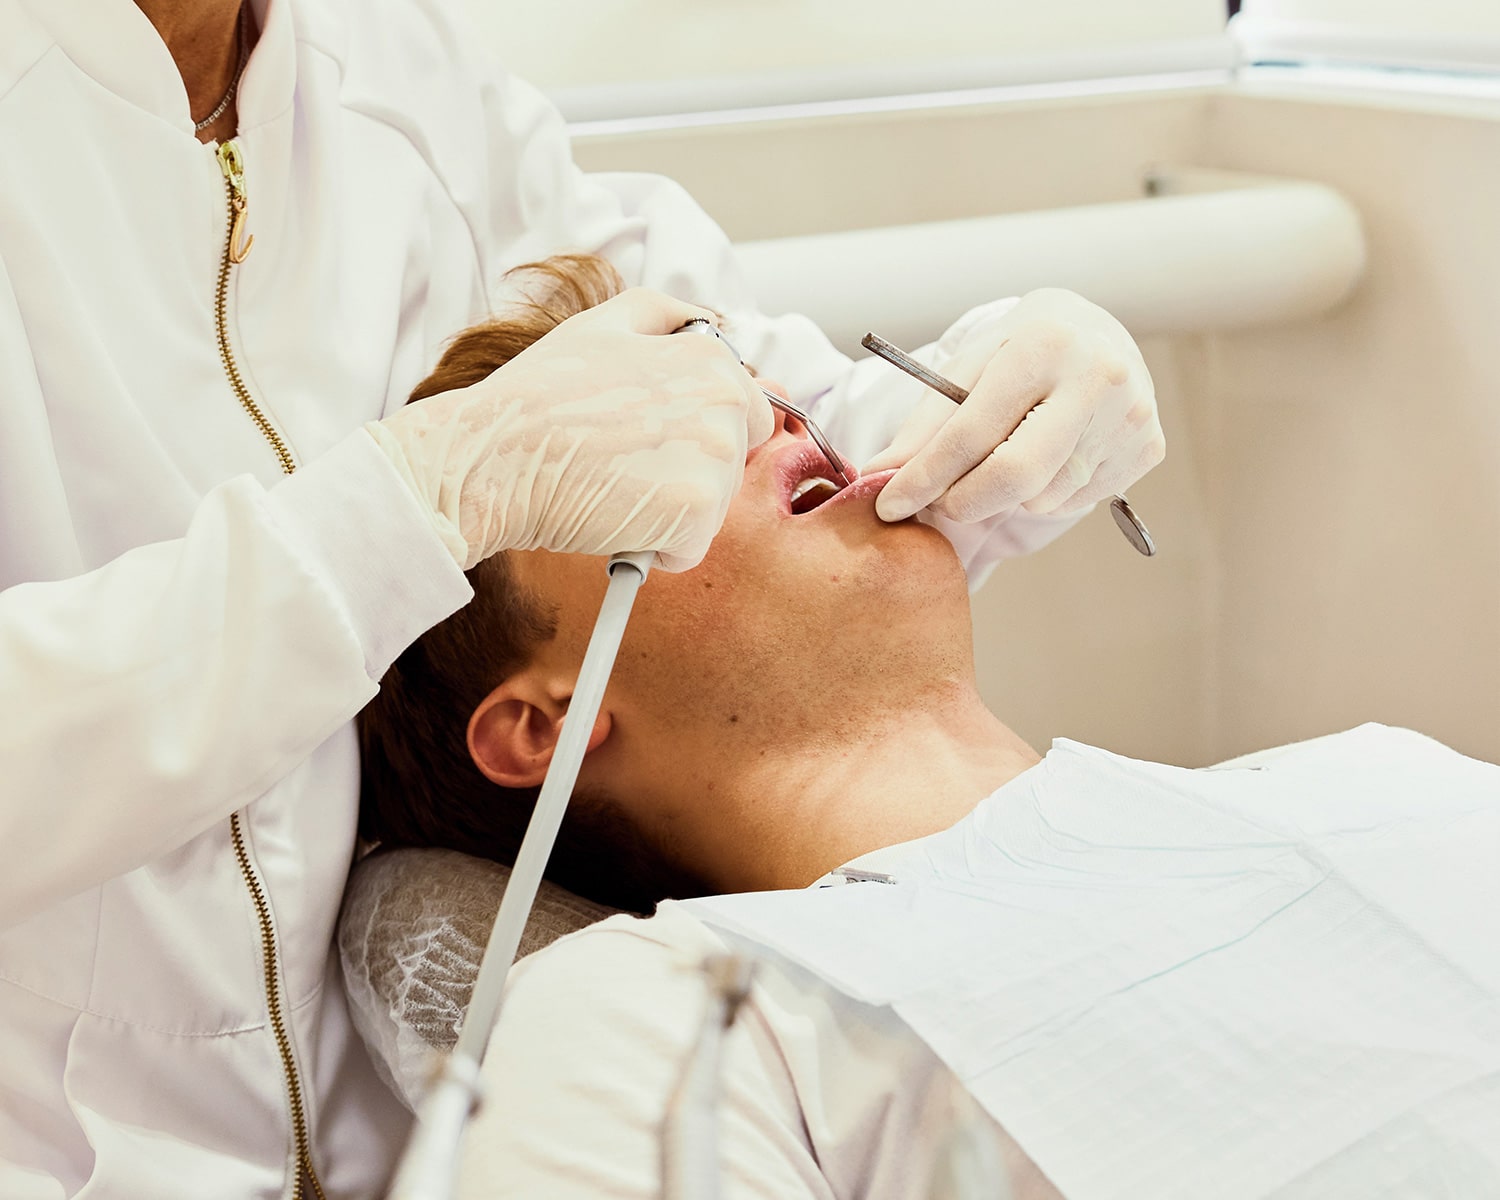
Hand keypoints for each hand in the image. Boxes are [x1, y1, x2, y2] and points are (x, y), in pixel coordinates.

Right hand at [368, 288, 772, 571]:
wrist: (495, 458)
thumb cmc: (539, 393)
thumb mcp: (602, 324)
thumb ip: (666, 313)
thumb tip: (708, 319)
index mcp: (713, 363)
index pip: (750, 413)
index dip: (703, 432)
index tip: (658, 440)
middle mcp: (726, 408)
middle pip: (734, 464)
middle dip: (691, 471)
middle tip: (627, 464)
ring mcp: (714, 463)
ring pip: (713, 507)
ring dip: (672, 510)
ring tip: (616, 487)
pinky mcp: (695, 515)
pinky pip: (691, 547)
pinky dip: (658, 548)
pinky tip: (617, 521)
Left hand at [864, 289, 1164, 523]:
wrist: (1096, 331)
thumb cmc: (1021, 349)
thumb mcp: (970, 367)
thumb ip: (926, 423)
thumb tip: (881, 477)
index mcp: (1045, 344)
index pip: (971, 432)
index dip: (923, 477)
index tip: (887, 506)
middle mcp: (1098, 377)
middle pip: (1016, 476)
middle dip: (964, 501)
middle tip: (939, 503)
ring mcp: (1130, 416)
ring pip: (1043, 496)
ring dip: (1007, 494)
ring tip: (1008, 454)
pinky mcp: (1147, 447)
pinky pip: (1073, 501)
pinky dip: (1045, 493)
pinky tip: (1049, 455)